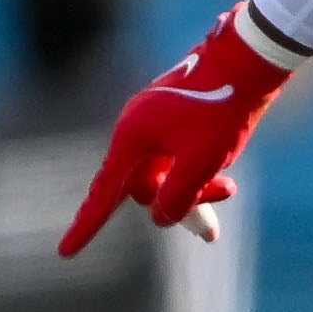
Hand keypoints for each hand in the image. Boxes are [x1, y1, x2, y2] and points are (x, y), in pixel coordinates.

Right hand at [58, 2, 293, 256]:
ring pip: (166, 174)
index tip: (65, 253)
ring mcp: (155, 122)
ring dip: (194, 190)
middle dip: (178, 208)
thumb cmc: (222, 110)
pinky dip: (197, 172)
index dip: (86, 227)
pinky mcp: (175, 118)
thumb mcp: (201, 163)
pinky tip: (225, 176)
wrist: (247, 59)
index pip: (104, 194)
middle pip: (145, 188)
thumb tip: (161, 218)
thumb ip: (177, 198)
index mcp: (131, 138)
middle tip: (212, 232)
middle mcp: (135, 129)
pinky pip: (177, 157)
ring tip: (231, 189)